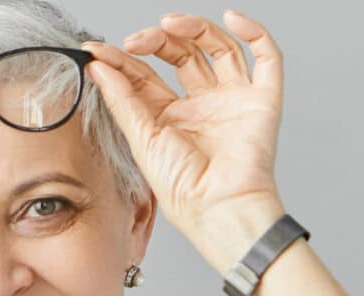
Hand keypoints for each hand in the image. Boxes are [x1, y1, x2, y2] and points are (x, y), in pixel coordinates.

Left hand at [82, 10, 288, 274]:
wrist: (217, 208)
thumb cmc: (183, 190)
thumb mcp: (141, 139)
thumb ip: (121, 99)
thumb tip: (99, 66)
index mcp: (170, 118)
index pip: (147, 75)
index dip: (123, 59)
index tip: (97, 49)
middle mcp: (202, 106)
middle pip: (182, 54)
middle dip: (157, 41)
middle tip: (135, 41)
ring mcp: (233, 100)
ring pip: (219, 47)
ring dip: (194, 28)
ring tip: (169, 24)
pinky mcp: (262, 100)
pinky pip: (266, 57)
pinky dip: (253, 32)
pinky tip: (231, 20)